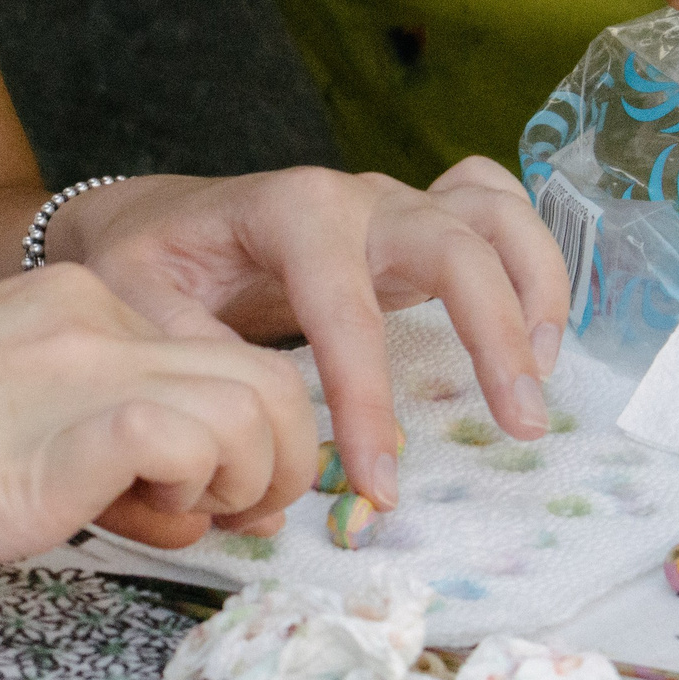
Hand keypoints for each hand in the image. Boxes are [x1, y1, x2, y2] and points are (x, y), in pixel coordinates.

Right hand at [0, 266, 316, 594]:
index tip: (194, 500)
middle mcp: (88, 315)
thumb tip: (149, 489)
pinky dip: (194, 495)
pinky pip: (192, 441)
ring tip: (177, 527)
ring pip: (259, 404)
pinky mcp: (60, 432)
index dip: (233, 439)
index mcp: (68, 302)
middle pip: (265, 376)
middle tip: (225, 523)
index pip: (214, 356)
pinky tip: (136, 523)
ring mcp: (77, 367)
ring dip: (249, 484)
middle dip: (275, 464)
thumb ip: (68, 427)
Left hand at [55, 158, 570, 538]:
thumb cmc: (148, 262)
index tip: (379, 482)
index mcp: (290, 211)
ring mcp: (394, 204)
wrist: (156, 220)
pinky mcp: (416, 222)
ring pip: (494, 216)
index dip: (367, 401)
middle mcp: (356, 197)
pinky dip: (533, 257)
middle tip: (521, 425)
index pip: (346, 310)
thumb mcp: (135, 300)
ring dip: (535, 289)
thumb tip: (248, 421)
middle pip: (452, 245)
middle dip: (495, 333)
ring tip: (544, 377)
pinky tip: (541, 330)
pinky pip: (498, 210)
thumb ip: (185, 352)